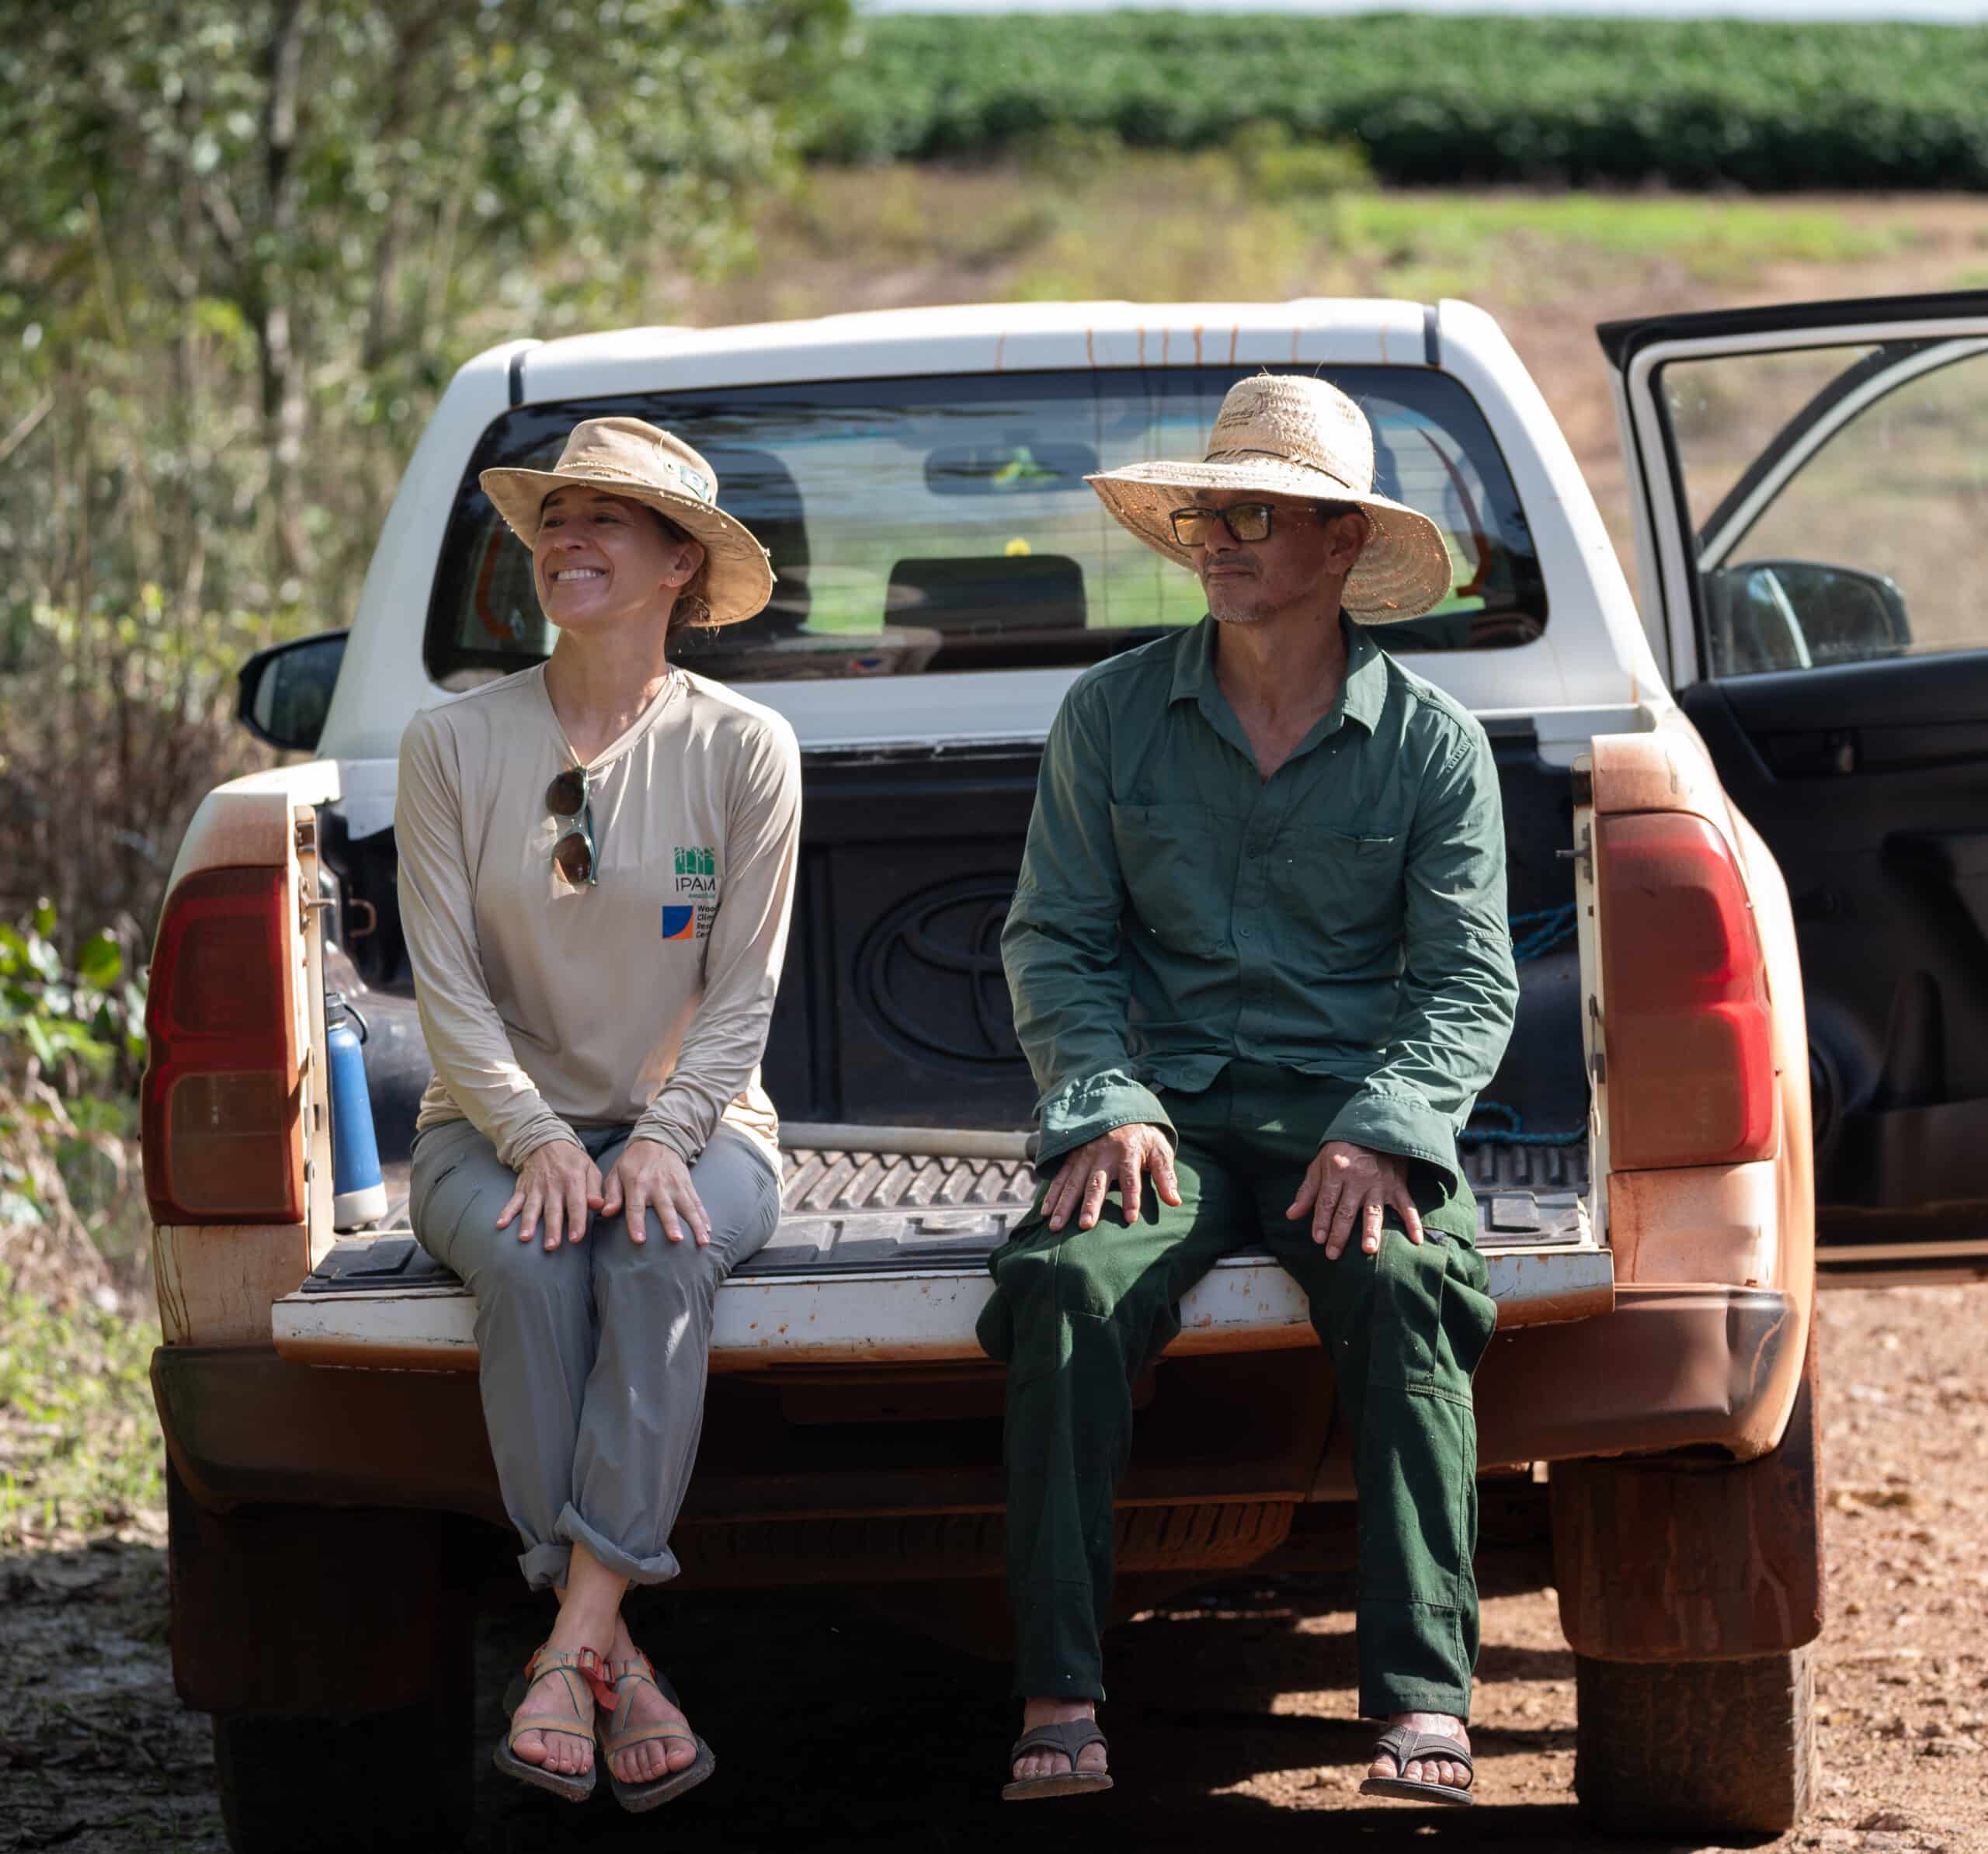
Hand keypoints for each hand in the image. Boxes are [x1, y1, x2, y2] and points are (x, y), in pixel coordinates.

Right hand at [497, 1140, 603, 1250]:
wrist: (545, 1142)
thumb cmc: (572, 1161)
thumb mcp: (589, 1169)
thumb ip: (594, 1189)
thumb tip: (599, 1205)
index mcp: (573, 1180)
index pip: (576, 1204)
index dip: (577, 1221)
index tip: (576, 1238)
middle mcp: (553, 1186)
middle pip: (553, 1210)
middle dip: (552, 1229)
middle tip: (551, 1246)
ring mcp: (535, 1188)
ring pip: (532, 1208)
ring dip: (528, 1223)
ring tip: (525, 1238)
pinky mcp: (523, 1189)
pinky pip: (513, 1201)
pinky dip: (506, 1212)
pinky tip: (500, 1224)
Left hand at [602, 1140, 710, 1246]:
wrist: (658, 1140)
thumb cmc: (633, 1163)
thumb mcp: (616, 1173)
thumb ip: (612, 1194)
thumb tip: (606, 1212)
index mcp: (637, 1183)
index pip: (635, 1206)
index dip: (636, 1223)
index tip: (639, 1240)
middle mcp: (658, 1185)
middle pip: (665, 1207)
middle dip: (671, 1224)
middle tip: (676, 1239)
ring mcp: (676, 1185)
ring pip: (688, 1207)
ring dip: (695, 1224)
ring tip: (702, 1241)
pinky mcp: (687, 1184)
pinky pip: (697, 1202)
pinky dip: (704, 1216)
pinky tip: (708, 1230)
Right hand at [1043, 1123, 1180, 1231]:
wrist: (1119, 1109)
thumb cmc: (1143, 1137)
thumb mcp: (1160, 1150)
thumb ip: (1165, 1175)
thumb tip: (1175, 1201)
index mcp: (1127, 1152)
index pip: (1131, 1178)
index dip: (1131, 1198)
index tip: (1131, 1218)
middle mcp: (1103, 1154)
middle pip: (1096, 1182)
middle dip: (1090, 1204)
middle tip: (1085, 1225)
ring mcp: (1084, 1155)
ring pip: (1073, 1182)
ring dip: (1064, 1204)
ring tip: (1056, 1226)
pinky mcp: (1072, 1156)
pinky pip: (1060, 1177)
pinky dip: (1051, 1194)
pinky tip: (1045, 1212)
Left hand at [1286, 1140, 1423, 1258]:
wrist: (1374, 1128)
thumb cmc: (1342, 1150)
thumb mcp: (1319, 1165)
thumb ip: (1307, 1191)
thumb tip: (1291, 1215)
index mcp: (1337, 1172)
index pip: (1327, 1201)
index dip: (1321, 1220)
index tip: (1318, 1239)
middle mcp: (1358, 1179)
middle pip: (1347, 1210)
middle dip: (1339, 1233)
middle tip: (1333, 1254)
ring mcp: (1380, 1183)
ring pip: (1374, 1211)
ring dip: (1372, 1231)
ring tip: (1369, 1250)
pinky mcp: (1397, 1185)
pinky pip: (1407, 1206)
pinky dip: (1413, 1222)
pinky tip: (1417, 1240)